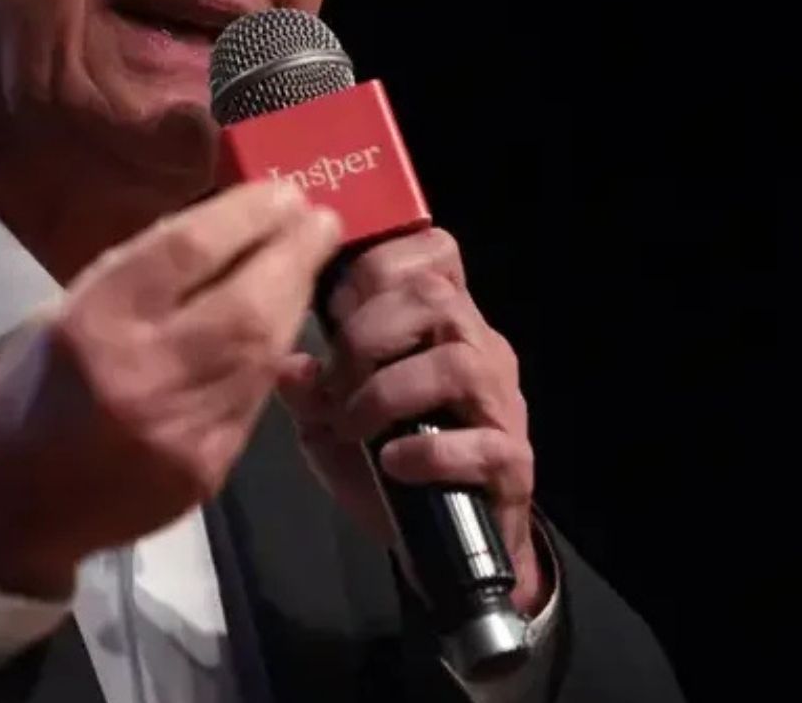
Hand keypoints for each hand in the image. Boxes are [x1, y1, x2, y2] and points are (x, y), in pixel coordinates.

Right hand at [0, 180, 343, 596]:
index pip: (188, 251)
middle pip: (244, 302)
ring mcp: (180, 429)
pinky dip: (273, 355)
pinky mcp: (206, 469)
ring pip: (262, 352)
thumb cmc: (33, 392)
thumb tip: (224, 233)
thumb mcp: (66, 313)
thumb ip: (141, 277)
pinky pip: (255, 398)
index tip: (282, 192)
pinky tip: (282, 327)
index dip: (246, 215)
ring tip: (310, 266)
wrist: (13, 504)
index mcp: (92, 323)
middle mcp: (141, 373)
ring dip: (294, 303)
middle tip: (319, 222)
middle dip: (292, 256)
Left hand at [274, 228, 548, 614]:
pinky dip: (428, 452)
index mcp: (438, 324)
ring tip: (355, 425)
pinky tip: (394, 464)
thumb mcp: (329, 424)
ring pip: (458, 362)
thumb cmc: (385, 465)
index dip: (379, 267)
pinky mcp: (512, 462)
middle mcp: (478, 349)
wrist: (439, 547)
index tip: (334, 309)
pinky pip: (484, 443)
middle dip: (367, 335)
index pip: (433, 253)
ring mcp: (501, 404)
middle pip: (435, 297)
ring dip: (389, 392)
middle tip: (335, 382)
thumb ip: (308, 388)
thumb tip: (289, 365)